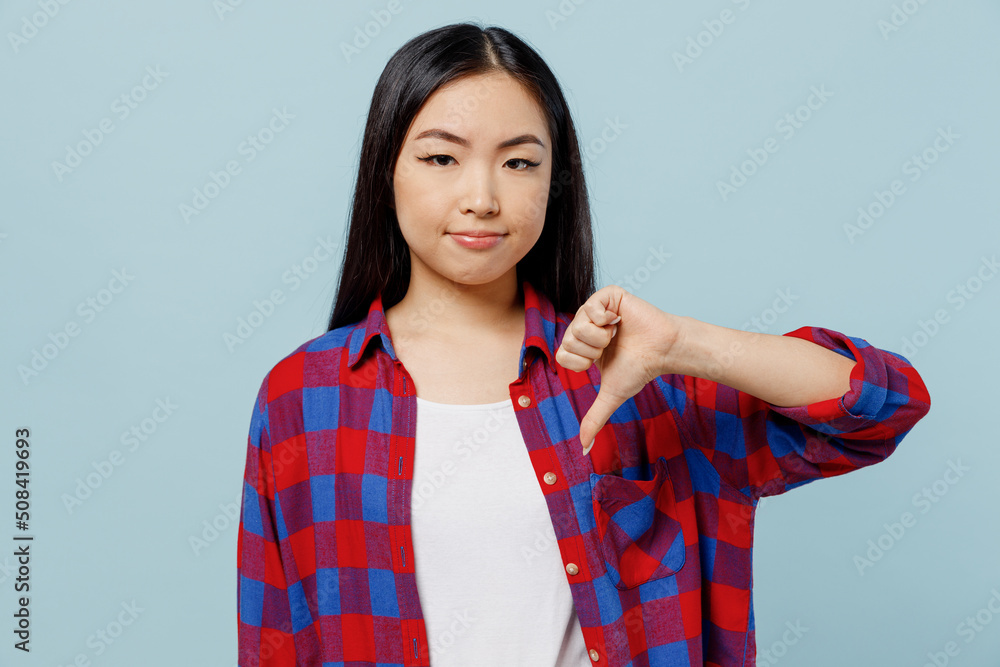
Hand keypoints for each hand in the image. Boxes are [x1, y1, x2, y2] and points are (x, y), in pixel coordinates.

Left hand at [554, 285, 684, 454]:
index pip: (562, 355)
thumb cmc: (640, 369)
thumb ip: (595, 419)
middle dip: (592, 349)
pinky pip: (590, 306)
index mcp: (581, 346)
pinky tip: (619, 320)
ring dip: (600, 335)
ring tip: (617, 334)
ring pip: (577, 324)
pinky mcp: (607, 295)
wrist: (662, 350)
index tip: (602, 360)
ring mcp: (594, 309)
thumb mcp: (611, 395)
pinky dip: (606, 318)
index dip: (583, 362)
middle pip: (567, 339)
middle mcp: (584, 326)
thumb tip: (583, 449)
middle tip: (611, 346)